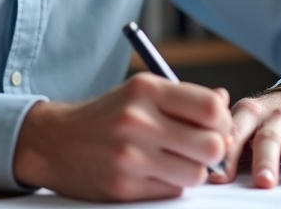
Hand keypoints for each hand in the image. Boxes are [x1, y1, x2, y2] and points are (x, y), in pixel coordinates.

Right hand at [12, 73, 231, 200]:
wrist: (55, 142)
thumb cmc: (107, 115)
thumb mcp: (141, 92)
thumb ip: (184, 97)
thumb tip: (225, 101)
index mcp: (146, 89)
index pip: (211, 108)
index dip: (223, 121)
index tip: (217, 127)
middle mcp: (138, 120)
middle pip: (211, 145)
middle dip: (215, 150)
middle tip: (204, 149)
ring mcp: (130, 156)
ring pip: (196, 174)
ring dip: (194, 171)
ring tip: (177, 161)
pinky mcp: (123, 186)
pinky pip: (172, 190)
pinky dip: (171, 184)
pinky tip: (156, 172)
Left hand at [213, 90, 280, 188]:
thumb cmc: (267, 117)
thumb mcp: (246, 117)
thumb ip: (229, 137)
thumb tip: (206, 167)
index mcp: (250, 112)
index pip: (236, 132)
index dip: (229, 154)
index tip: (220, 176)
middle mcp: (275, 116)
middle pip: (268, 139)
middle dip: (265, 161)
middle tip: (263, 182)